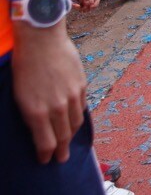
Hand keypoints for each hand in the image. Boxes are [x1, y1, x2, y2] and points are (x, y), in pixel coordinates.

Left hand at [12, 22, 86, 163]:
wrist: (42, 40)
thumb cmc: (24, 66)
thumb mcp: (19, 95)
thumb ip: (31, 114)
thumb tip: (39, 127)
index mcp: (37, 112)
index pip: (45, 143)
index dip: (46, 154)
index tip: (45, 160)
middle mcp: (56, 107)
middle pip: (63, 137)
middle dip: (61, 150)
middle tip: (61, 158)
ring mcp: (71, 96)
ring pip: (75, 124)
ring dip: (71, 135)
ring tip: (68, 141)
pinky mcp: (81, 85)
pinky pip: (82, 108)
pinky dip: (78, 117)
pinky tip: (74, 120)